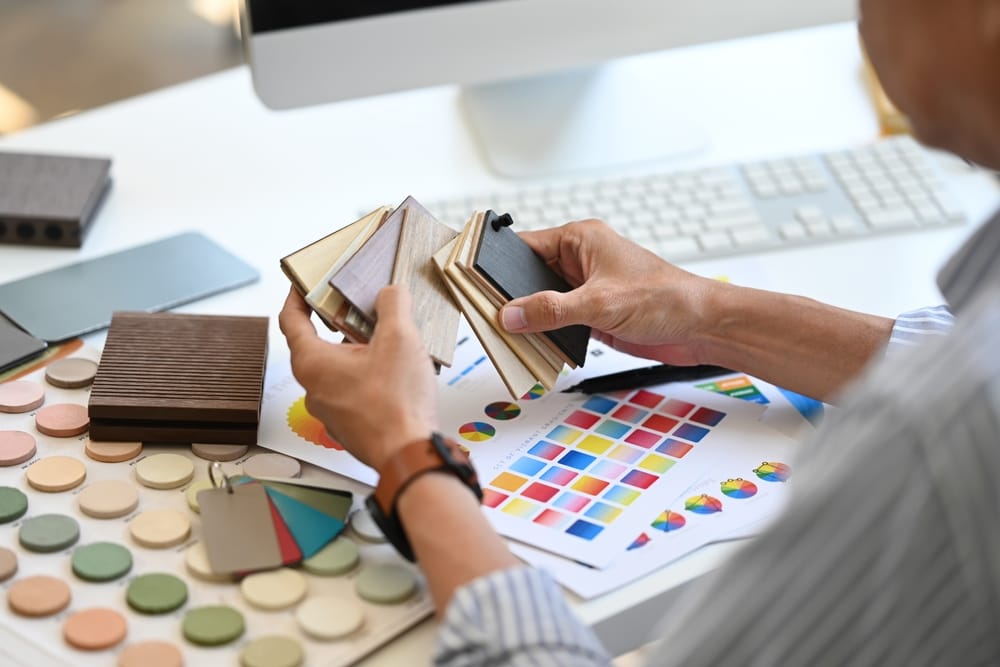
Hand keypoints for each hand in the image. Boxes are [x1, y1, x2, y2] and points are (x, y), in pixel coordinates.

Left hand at [278, 286, 437, 471]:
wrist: (409, 454)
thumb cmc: (396, 405)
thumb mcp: (400, 339)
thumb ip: (393, 305)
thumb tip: (391, 293)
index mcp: (313, 363)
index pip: (290, 320)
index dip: (296, 296)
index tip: (304, 284)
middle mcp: (314, 388)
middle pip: (318, 344)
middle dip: (340, 323)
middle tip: (360, 306)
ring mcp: (330, 409)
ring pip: (338, 369)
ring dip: (358, 351)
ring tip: (388, 340)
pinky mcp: (349, 424)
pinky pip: (352, 390)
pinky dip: (368, 375)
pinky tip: (395, 371)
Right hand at [498, 219, 721, 365]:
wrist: (702, 327)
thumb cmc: (665, 298)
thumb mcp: (599, 303)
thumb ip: (551, 310)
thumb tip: (511, 315)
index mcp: (580, 239)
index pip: (524, 246)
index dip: (497, 264)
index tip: (472, 279)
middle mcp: (579, 260)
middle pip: (528, 277)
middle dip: (511, 298)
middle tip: (487, 316)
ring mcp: (585, 289)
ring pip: (541, 303)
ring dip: (529, 320)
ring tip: (507, 337)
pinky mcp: (592, 314)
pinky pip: (557, 323)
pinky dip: (546, 335)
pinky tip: (534, 348)